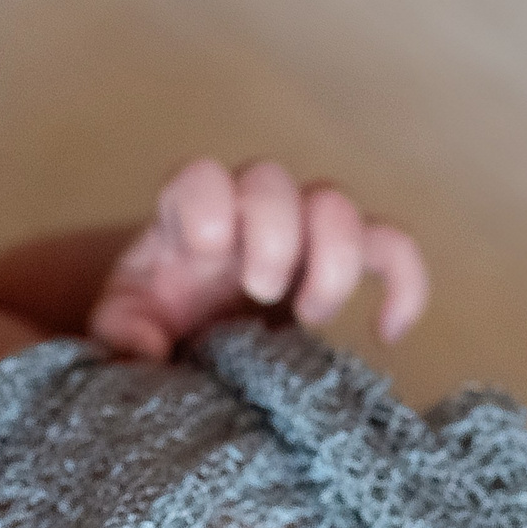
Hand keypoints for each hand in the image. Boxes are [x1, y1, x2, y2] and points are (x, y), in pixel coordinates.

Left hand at [88, 158, 429, 360]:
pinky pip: (393, 249)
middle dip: (274, 236)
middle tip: (260, 294)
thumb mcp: (122, 334)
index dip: (210, 203)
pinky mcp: (341, 265)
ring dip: (333, 260)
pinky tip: (386, 332)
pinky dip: (403, 283)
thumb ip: (124, 336)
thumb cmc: (152, 328)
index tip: (209, 255)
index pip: (199, 176)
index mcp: (185, 220)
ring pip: (337, 205)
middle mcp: (244, 213)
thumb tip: (147, 351)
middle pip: (274, 180)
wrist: (188, 347)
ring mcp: (299, 233)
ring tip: (308, 318)